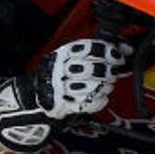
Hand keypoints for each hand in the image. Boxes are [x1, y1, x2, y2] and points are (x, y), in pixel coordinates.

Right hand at [0, 39, 131, 151]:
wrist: (30, 99)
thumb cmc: (55, 77)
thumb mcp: (70, 58)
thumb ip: (94, 53)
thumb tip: (124, 48)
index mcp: (63, 54)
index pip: (90, 48)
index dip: (108, 51)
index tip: (118, 55)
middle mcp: (61, 69)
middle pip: (93, 68)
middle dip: (109, 71)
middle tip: (112, 73)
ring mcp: (60, 88)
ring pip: (92, 86)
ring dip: (105, 87)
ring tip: (105, 86)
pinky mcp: (61, 106)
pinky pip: (86, 104)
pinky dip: (98, 101)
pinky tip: (100, 98)